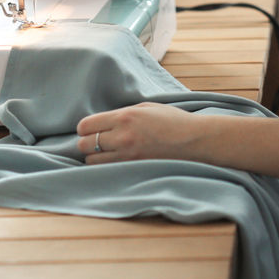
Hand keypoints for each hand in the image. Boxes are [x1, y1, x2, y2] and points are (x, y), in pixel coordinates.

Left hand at [76, 102, 200, 164]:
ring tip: (107, 153)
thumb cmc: (173, 120)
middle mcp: (122, 137)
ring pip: (91, 161)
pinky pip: (107, 171)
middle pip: (83, 144)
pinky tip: (115, 162)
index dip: (85, 128)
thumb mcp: (147, 107)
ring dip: (95, 157)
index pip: (86, 125)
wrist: (195, 140)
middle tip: (97, 141)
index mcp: (125, 117)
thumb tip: (103, 121)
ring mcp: (127, 156)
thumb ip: (122, 113)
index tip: (91, 129)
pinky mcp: (133, 170)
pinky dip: (106, 167)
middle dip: (86, 142)